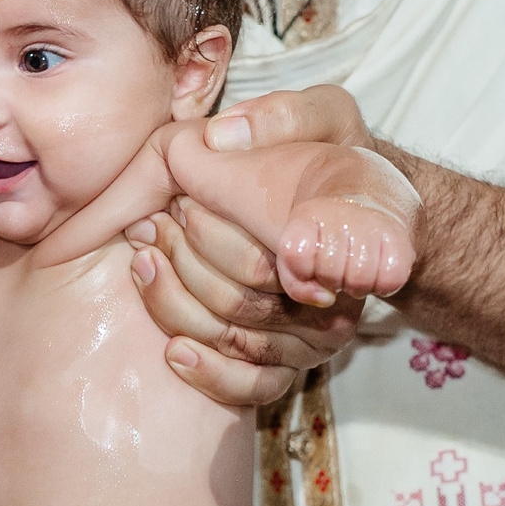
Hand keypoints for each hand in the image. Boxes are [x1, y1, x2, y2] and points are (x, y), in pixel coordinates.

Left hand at [132, 84, 395, 406]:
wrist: (361, 211)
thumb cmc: (336, 160)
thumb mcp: (326, 118)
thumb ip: (285, 117)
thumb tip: (221, 137)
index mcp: (340, 245)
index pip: (267, 258)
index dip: (212, 234)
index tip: (179, 202)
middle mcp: (331, 304)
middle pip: (244, 303)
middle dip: (185, 262)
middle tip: (151, 226)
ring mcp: (310, 342)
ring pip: (235, 342)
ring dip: (178, 305)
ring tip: (143, 261)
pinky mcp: (288, 367)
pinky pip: (251, 388)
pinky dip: (209, 373)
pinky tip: (173, 349)